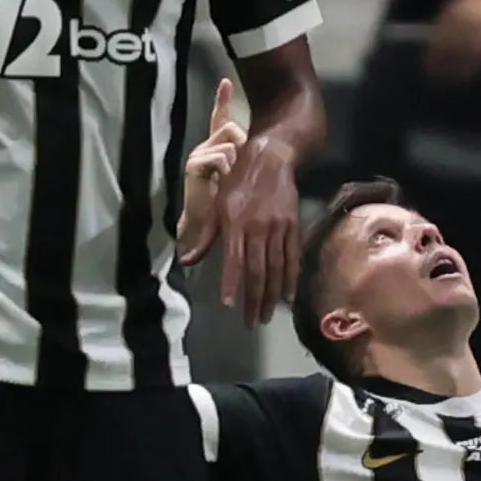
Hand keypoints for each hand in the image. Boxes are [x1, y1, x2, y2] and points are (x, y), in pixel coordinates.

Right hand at [177, 76, 249, 264]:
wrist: (203, 225)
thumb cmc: (224, 205)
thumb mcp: (241, 179)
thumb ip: (248, 162)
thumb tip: (266, 147)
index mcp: (217, 147)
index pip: (219, 117)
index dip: (222, 99)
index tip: (226, 81)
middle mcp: (206, 145)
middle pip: (232, 128)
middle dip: (242, 145)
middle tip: (238, 169)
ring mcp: (199, 153)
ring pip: (230, 144)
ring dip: (235, 164)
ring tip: (228, 181)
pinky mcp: (194, 163)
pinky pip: (221, 157)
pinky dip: (225, 170)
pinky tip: (220, 182)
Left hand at [217, 129, 304, 325]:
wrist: (270, 158)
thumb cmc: (237, 182)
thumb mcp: (216, 205)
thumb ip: (204, 237)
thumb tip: (186, 261)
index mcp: (235, 223)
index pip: (233, 259)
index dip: (232, 283)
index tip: (230, 305)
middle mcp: (258, 228)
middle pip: (257, 270)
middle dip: (254, 299)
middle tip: (251, 322)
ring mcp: (278, 228)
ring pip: (276, 268)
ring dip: (272, 295)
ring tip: (266, 316)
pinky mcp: (294, 226)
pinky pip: (293, 257)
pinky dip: (291, 278)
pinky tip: (288, 296)